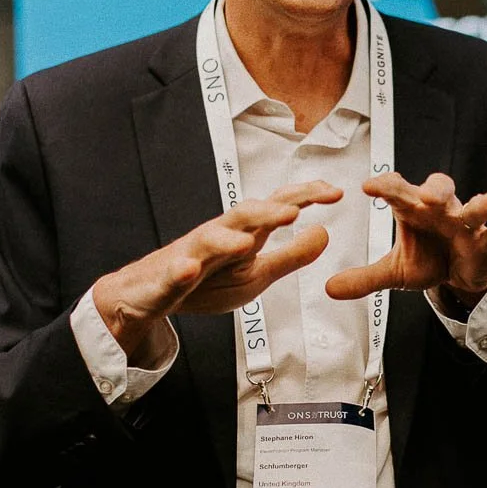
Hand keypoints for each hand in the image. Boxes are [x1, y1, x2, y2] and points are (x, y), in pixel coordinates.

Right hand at [91, 181, 341, 354]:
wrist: (149, 295)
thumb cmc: (207, 280)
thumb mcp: (258, 273)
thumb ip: (292, 256)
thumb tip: (326, 231)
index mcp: (244, 233)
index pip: (277, 208)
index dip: (305, 198)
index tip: (337, 192)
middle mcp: (219, 235)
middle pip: (244, 214)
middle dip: (268, 210)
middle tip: (294, 211)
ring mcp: (192, 254)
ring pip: (209, 239)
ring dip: (228, 239)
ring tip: (247, 243)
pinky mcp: (169, 277)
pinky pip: (175, 272)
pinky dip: (182, 270)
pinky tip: (189, 270)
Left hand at [325, 171, 486, 304]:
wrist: (459, 274)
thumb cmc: (427, 259)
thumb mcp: (394, 272)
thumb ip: (364, 278)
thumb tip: (329, 289)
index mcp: (413, 208)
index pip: (398, 189)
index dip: (384, 186)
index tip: (367, 188)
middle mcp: (440, 209)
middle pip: (440, 188)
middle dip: (435, 190)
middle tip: (427, 197)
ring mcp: (465, 224)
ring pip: (474, 207)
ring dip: (481, 204)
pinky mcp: (485, 242)